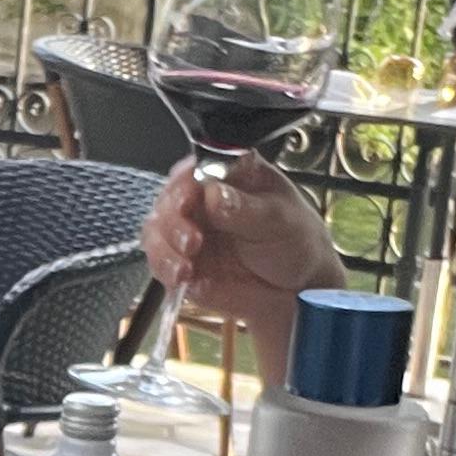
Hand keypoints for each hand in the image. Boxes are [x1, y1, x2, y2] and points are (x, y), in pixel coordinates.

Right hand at [144, 153, 344, 321]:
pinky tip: (184, 279)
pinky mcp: (182, 263)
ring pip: (156, 232)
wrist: (300, 288)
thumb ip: (246, 209)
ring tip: (186, 267)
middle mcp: (201, 200)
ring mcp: (188, 232)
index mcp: (227, 175)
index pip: (194, 167)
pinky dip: (166, 271)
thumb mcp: (280, 219)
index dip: (184, 180)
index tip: (189, 196)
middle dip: (172, 220)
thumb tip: (214, 195)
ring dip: (164, 249)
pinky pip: (161, 264)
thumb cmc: (295, 240)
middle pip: (167, 200)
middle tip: (191, 239)